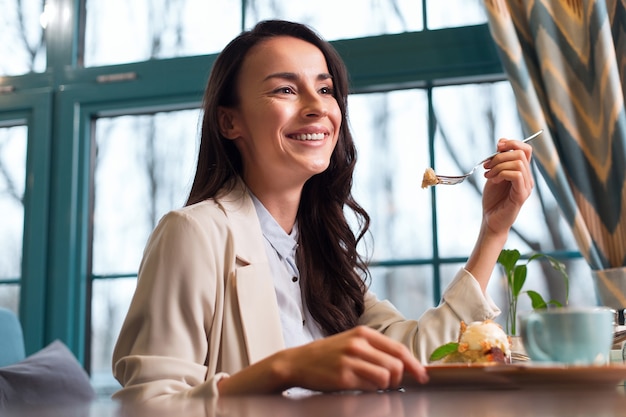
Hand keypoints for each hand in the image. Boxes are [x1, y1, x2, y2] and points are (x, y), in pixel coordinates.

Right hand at [281, 326, 427, 391]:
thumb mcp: (351, 342)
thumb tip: (403, 365)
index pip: (399, 349)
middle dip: (399, 379)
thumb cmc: (327, 354)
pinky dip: (370, 391)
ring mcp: (350, 360)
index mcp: (363, 333)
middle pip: (396, 365)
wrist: (297, 362)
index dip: (414, 365)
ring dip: (384, 386)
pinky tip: (359, 386)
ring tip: (373, 385)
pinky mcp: (343, 377)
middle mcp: (358, 344)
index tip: (422, 376)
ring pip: (386, 378)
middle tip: (391, 384)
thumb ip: (375, 350)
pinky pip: (370, 388)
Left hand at [481, 138, 533, 235]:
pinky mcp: (521, 195)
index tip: (497, 146)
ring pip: (519, 163)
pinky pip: (517, 175)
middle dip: (500, 155)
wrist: (490, 220)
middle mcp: (527, 178)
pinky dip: (502, 173)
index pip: (525, 149)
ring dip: (499, 165)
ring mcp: (526, 187)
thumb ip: (499, 160)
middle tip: (487, 166)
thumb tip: (501, 142)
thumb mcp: (494, 174)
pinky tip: (493, 180)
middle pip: (521, 153)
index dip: (512, 142)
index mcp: (522, 172)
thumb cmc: (493, 199)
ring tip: (488, 175)